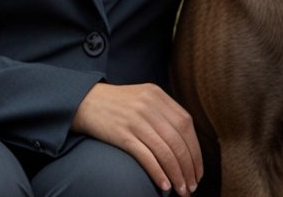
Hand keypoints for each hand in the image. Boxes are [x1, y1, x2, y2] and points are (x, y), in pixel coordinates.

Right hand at [72, 82, 201, 194]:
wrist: (84, 101)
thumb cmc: (117, 104)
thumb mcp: (143, 97)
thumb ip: (163, 112)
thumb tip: (185, 142)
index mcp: (157, 95)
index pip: (186, 124)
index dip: (195, 149)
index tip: (198, 170)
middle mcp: (149, 105)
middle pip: (178, 140)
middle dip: (189, 166)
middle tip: (192, 185)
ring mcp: (136, 119)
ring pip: (165, 151)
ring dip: (176, 174)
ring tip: (181, 189)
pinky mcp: (122, 134)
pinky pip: (146, 156)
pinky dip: (158, 173)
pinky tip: (164, 185)